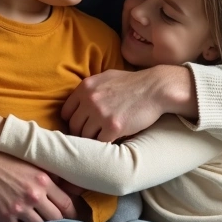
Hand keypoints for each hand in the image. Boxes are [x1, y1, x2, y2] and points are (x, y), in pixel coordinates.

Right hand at [0, 135, 77, 221]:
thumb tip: (66, 187)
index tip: (74, 219)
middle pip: (57, 219)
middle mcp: (34, 195)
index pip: (67, 204)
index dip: (73, 214)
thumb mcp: (30, 163)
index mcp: (44, 180)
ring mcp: (19, 207)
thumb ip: (49, 176)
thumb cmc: (3, 159)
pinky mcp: (4, 216)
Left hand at [61, 65, 194, 141]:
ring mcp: (100, 114)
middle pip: (74, 126)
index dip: (72, 121)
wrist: (156, 88)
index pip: (66, 112)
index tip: (81, 126)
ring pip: (85, 137)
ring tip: (102, 139)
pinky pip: (100, 143)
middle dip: (81, 133)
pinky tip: (112, 141)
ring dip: (93, 140)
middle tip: (92, 136)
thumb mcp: (106, 77)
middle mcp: (90, 100)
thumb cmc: (133, 83)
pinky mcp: (113, 126)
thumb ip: (90, 89)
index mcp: (85, 87)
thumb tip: (77, 103)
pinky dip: (105, 144)